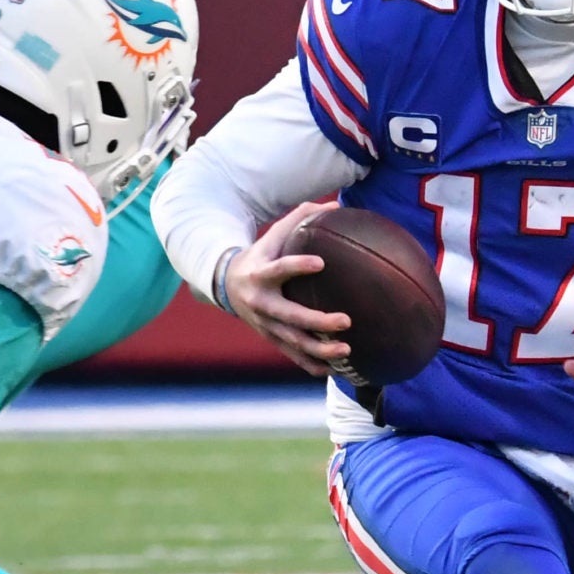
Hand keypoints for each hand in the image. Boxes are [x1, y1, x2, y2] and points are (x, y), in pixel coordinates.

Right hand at [223, 199, 351, 377]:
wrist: (226, 284)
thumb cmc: (261, 255)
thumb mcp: (273, 235)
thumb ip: (300, 218)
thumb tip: (335, 205)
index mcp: (261, 274)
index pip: (279, 269)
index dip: (297, 266)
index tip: (320, 263)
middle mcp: (261, 303)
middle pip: (290, 315)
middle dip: (318, 321)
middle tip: (346, 320)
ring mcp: (264, 324)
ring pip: (293, 341)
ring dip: (320, 349)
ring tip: (347, 350)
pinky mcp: (270, 338)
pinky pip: (292, 355)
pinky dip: (311, 364)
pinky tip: (334, 368)